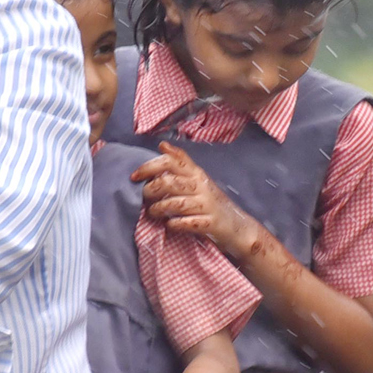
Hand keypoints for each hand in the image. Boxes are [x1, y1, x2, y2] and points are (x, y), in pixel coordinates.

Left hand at [130, 142, 254, 255]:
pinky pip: (188, 223)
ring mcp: (207, 205)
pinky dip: (175, 224)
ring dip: (159, 208)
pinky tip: (169, 225)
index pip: (173, 161)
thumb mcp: (197, 179)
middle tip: (144, 197)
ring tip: (152, 212)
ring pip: (177, 203)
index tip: (134, 176)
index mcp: (197, 174)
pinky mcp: (210, 223)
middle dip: (151, 189)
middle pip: (170, 182)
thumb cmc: (210, 202)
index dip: (150, 166)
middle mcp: (202, 186)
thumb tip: (162, 145)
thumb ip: (180, 163)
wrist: (238, 227)